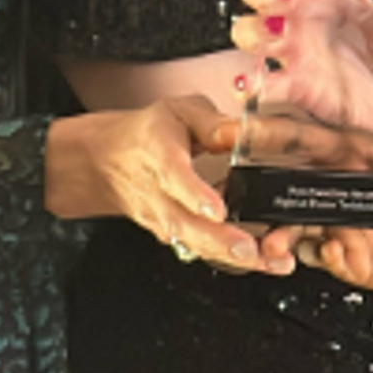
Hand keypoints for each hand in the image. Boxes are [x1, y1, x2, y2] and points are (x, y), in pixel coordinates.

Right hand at [43, 96, 280, 269]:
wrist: (105, 159)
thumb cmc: (146, 133)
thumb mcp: (180, 111)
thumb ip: (216, 123)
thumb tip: (247, 133)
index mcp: (160, 153)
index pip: (173, 176)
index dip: (195, 195)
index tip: (217, 210)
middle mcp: (157, 193)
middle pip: (185, 223)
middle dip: (220, 241)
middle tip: (252, 251)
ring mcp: (159, 218)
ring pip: (192, 242)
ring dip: (230, 255)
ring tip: (267, 262)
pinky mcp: (166, 233)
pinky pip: (195, 247)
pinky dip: (224, 256)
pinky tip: (256, 260)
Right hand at [233, 121, 372, 291]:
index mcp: (350, 152)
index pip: (302, 138)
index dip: (266, 133)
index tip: (232, 132)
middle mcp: (335, 186)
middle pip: (285, 186)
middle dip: (258, 195)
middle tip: (235, 207)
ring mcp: (336, 221)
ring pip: (294, 226)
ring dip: (279, 235)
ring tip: (273, 248)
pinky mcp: (345, 253)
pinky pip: (324, 255)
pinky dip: (324, 256)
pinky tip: (332, 254)